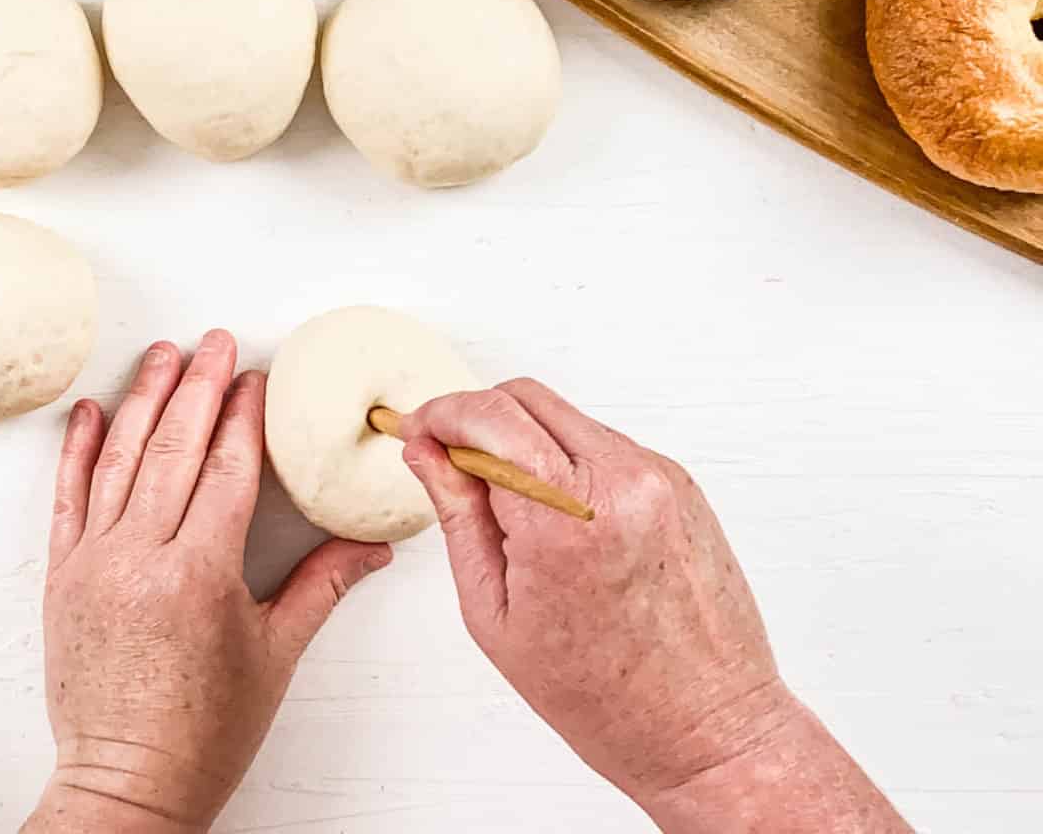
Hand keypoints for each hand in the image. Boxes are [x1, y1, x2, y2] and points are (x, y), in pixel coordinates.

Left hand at [24, 331, 391, 833]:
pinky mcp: (62, 576)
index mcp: (201, 575)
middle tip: (217, 341)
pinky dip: (77, 449)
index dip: (244, 416)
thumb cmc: (205, 732)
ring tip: (165, 355)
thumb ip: (323, 586)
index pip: (228, 470)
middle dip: (200, 387)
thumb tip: (375, 544)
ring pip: (119, 460)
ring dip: (144, 400)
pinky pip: (67, 497)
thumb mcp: (276, 655)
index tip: (256, 378)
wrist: (127, 782)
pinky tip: (90, 411)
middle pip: (175, 450)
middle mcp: (141, 558)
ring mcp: (94, 563)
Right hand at [401, 382, 910, 832]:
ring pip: (564, 417)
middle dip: (476, 419)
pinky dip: (568, 463)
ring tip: (516, 515)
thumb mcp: (494, 614)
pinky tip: (562, 522)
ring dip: (524, 442)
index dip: (440, 415)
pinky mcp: (679, 484)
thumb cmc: (603, 696)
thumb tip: (428, 454)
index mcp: (564, 522)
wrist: (706, 727)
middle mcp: (619, 485)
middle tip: (453, 463)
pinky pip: (603, 445)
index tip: (420, 431)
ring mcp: (657, 479)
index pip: (487, 418)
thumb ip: (457, 518)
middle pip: (524, 398)